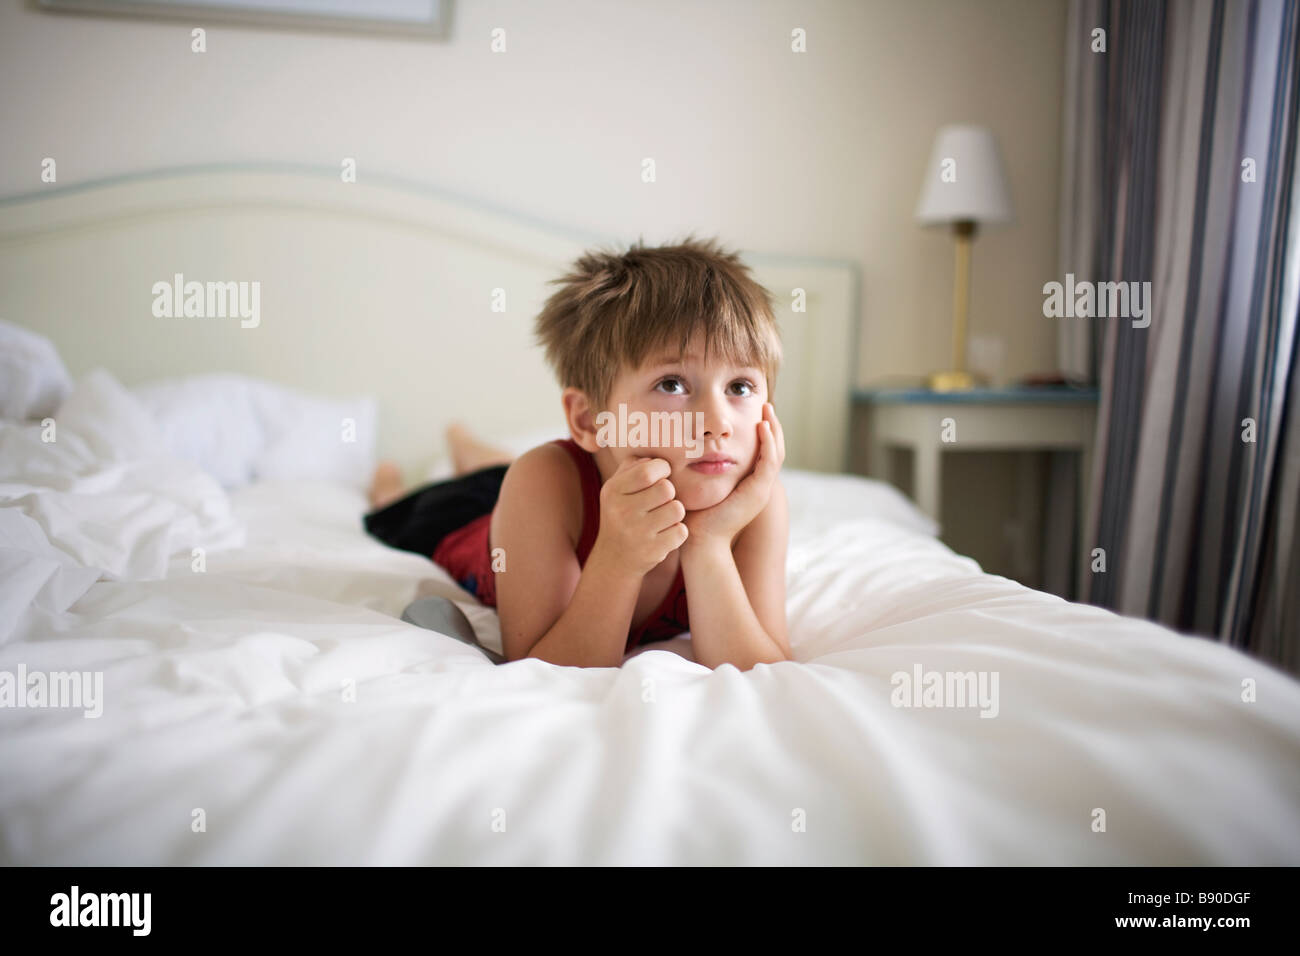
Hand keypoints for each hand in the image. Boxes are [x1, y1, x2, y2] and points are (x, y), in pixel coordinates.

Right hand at [589, 455, 688, 575]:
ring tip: (663, 517)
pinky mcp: (652, 551)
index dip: (662, 469)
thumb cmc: (622, 514)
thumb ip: (632, 467)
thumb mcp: (616, 489)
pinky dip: (677, 532)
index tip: (661, 475)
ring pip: (677, 509)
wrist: (614, 559)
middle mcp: (621, 511)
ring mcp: (637, 533)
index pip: (647, 470)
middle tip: (661, 500)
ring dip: (675, 512)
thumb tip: (654, 456)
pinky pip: (681, 531)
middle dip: (670, 493)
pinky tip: (664, 533)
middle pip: (666, 489)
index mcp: (613, 491)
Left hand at [683, 402, 785, 549]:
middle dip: (772, 426)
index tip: (756, 414)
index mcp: (749, 485)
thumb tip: (690, 449)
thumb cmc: (695, 516)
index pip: (764, 454)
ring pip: (777, 453)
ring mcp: (762, 490)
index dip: (763, 433)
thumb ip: (703, 468)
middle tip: (767, 405)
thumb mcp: (702, 485)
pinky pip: (769, 462)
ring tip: (767, 410)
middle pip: (775, 450)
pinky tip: (762, 426)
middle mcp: (760, 487)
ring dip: (773, 430)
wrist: (700, 541)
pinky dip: (768, 442)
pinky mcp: (758, 491)